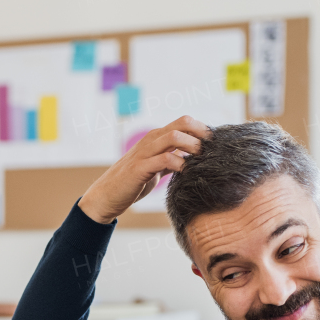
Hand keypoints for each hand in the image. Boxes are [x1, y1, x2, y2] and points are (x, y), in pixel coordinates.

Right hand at [78, 115, 210, 223]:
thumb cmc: (132, 183)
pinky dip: (179, 164)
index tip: (213, 144)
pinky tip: (185, 173)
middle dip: (201, 133)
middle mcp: (151, 141)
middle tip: (212, 149)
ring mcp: (144, 153)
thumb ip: (170, 160)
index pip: (184, 122)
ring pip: (174, 137)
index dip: (202, 129)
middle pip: (182, 123)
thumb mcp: (156, 168)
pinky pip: (164, 160)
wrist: (106, 197)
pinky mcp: (139, 168)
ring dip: (192, 146)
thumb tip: (191, 158)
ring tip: (200, 159)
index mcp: (156, 138)